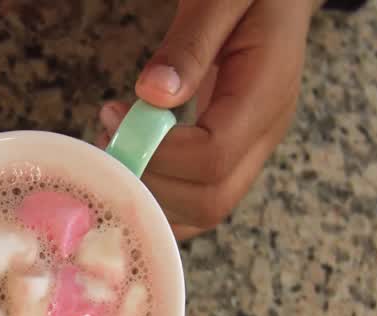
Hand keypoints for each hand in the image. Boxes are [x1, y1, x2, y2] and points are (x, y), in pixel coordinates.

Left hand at [98, 0, 316, 239]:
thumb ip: (190, 44)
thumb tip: (153, 94)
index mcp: (266, 94)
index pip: (213, 157)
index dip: (157, 152)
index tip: (114, 118)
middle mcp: (266, 133)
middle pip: (211, 200)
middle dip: (150, 183)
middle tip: (109, 141)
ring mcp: (253, 148)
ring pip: (205, 211)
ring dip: (151, 195)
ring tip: (116, 147)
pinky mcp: (236, 152)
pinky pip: (199, 197)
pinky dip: (161, 194)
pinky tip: (133, 158)